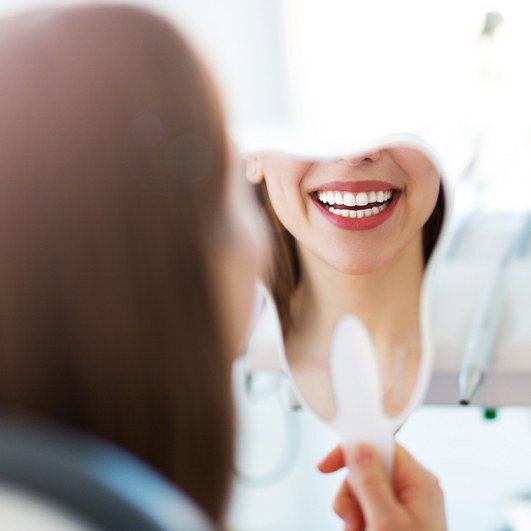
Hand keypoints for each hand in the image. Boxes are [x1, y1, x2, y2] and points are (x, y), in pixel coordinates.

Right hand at [318, 443, 445, 530]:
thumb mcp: (386, 523)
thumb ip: (371, 483)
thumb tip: (358, 447)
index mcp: (418, 481)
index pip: (381, 446)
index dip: (352, 450)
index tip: (326, 466)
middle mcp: (412, 490)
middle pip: (366, 470)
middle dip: (351, 495)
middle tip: (353, 520)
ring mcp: (404, 506)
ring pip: (361, 492)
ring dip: (352, 514)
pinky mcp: (394, 521)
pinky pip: (365, 510)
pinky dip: (357, 523)